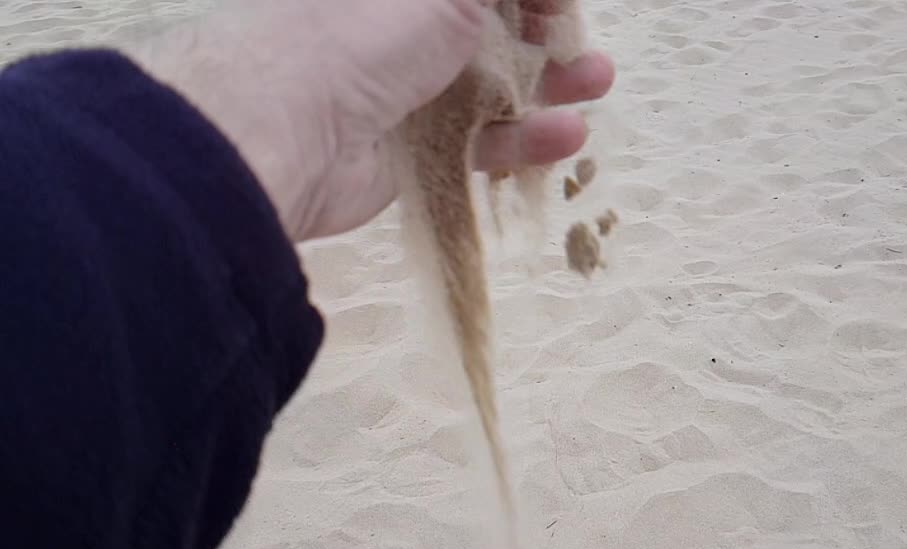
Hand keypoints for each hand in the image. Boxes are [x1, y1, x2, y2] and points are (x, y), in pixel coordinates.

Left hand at [128, 0, 613, 240]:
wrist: (287, 131)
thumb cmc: (363, 31)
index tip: (562, 1)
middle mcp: (396, 27)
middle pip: (485, 28)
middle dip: (543, 32)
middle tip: (583, 42)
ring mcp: (402, 89)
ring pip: (487, 86)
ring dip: (545, 84)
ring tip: (595, 82)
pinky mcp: (408, 151)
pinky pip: (475, 142)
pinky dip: (521, 139)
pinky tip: (567, 136)